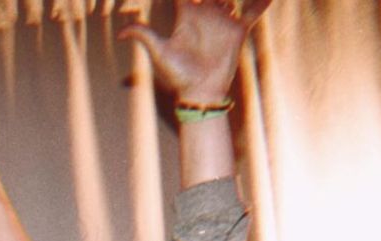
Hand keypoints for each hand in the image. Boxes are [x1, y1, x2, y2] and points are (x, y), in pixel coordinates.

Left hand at [119, 0, 271, 104]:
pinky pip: (252, 12)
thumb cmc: (177, 74)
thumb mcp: (159, 52)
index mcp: (186, 15)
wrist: (200, 92)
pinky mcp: (237, 30)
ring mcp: (222, 21)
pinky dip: (260, 3)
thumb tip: (119, 34)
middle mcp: (205, 14)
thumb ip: (143, 35)